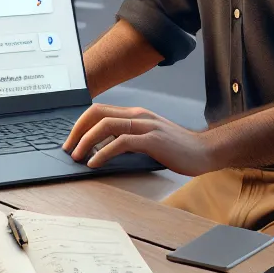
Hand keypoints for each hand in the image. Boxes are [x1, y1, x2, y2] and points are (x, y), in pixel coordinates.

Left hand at [62, 103, 219, 175]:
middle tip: (68, 149)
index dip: (80, 124)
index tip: (71, 141)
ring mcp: (146, 126)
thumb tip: (100, 149)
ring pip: (106, 125)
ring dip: (86, 141)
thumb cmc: (177, 149)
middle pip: (97, 113)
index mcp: (136, 114)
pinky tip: (95, 162)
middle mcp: (138, 115)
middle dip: (77, 130)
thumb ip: (128, 139)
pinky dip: (103, 152)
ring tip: (77, 156)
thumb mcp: (148, 139)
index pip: (99, 110)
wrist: (205, 151)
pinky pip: (121, 142)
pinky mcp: (152, 140)